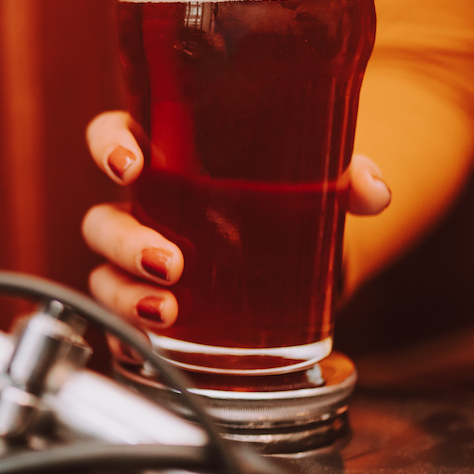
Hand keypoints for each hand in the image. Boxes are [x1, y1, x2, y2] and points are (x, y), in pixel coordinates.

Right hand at [81, 110, 391, 328]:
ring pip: (105, 273)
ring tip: (168, 310)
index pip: (113, 135)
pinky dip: (134, 331)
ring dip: (126, 293)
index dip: (109, 146)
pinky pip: (123, 318)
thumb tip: (371, 190)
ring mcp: (139, 259)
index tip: (130, 165)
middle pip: (102, 218)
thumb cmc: (280, 194)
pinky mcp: (151, 302)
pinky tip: (158, 338)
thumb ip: (344, 175)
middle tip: (169, 262)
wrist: (294, 251)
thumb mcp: (312, 177)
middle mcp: (143, 207)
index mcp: (164, 156)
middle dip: (124, 242)